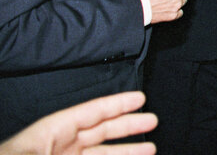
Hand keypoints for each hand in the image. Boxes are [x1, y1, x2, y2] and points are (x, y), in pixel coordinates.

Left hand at [0, 91, 156, 154]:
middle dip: (128, 126)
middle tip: (152, 121)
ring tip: (149, 150)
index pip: (91, 112)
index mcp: (51, 133)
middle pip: (101, 132)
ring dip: (126, 152)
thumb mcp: (34, 152)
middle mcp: (60, 149)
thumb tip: (93, 149)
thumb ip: (69, 146)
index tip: (139, 98)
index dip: (117, 104)